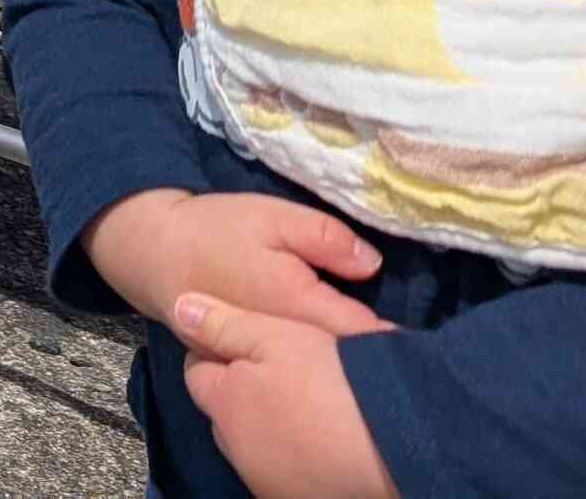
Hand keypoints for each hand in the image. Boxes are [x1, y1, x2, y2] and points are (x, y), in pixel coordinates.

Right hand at [84, 189, 388, 340]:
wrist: (156, 253)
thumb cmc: (218, 230)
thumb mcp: (274, 217)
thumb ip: (326, 238)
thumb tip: (375, 266)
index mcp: (302, 307)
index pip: (368, 335)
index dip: (398, 337)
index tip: (428, 335)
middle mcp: (290, 343)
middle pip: (349, 359)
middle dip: (378, 353)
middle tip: (410, 340)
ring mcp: (271, 358)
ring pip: (325, 368)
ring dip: (350, 360)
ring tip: (375, 347)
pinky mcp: (255, 360)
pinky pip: (299, 368)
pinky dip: (319, 363)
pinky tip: (330, 350)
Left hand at [170, 293, 397, 498]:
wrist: (398, 444)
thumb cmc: (332, 381)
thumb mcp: (276, 335)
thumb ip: (223, 325)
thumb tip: (180, 309)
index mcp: (225, 407)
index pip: (198, 374)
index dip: (220, 351)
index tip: (253, 341)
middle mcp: (238, 453)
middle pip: (226, 413)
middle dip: (243, 392)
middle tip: (286, 372)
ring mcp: (269, 485)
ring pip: (256, 446)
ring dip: (270, 427)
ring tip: (311, 406)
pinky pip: (286, 472)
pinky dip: (296, 457)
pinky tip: (326, 441)